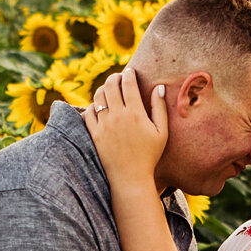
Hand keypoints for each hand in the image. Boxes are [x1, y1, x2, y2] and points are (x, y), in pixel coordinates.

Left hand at [83, 67, 165, 190]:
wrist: (130, 178)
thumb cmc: (149, 155)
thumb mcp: (161, 132)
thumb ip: (160, 108)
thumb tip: (158, 87)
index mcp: (136, 113)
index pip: (128, 84)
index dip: (129, 74)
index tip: (130, 71)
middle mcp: (118, 116)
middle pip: (110, 86)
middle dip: (114, 77)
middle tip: (118, 77)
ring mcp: (104, 125)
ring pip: (98, 97)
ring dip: (103, 89)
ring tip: (108, 89)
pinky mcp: (94, 134)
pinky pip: (88, 112)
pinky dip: (92, 105)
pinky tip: (98, 106)